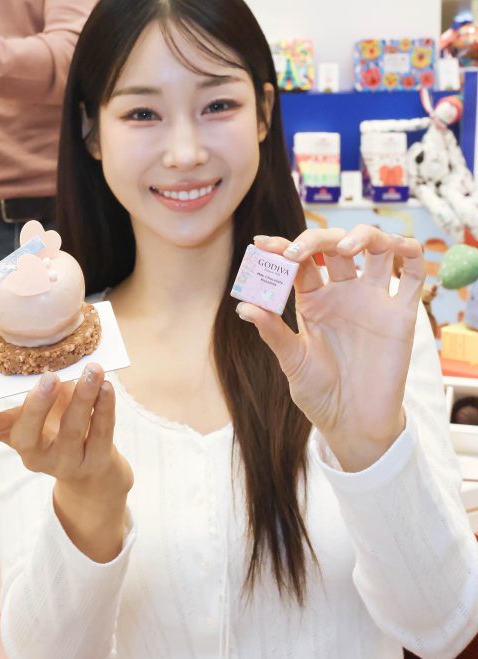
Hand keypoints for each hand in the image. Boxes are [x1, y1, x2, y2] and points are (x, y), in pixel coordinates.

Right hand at [0, 365, 132, 561]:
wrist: (96, 471)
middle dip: (37, 406)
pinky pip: (101, 434)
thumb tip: (52, 337)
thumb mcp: (47, 405)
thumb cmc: (63, 424)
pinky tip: (107, 386)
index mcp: (13, 434)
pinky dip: (105, 408)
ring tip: (93, 369)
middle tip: (49, 377)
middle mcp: (33, 453)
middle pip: (26, 435)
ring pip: (72, 432)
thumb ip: (43, 379)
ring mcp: (64, 463)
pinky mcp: (95, 465)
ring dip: (83, 398)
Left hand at [236, 227, 425, 470]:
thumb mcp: (292, 362)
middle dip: (317, 238)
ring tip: (347, 246)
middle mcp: (343, 293)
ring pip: (376, 249)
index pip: (300, 261)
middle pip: (334, 247)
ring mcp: (373, 299)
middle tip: (298, 250)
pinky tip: (400, 247)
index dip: (282, 248)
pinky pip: (414, 275)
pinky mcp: (401, 313)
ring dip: (364, 235)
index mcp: (313, 300)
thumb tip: (243, 307)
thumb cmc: (320, 394)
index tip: (262, 244)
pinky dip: (412, 252)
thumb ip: (273, 332)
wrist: (354, 423)